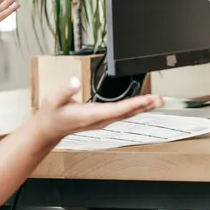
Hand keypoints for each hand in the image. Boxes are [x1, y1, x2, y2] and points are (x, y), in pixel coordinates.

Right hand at [29, 80, 163, 146]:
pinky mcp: (102, 118)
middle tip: (159, 99)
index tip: (145, 99)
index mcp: (91, 115)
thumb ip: (65, 90)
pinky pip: (122, 113)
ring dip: (142, 107)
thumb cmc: (52, 114)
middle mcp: (100, 120)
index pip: (116, 110)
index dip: (132, 104)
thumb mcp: (54, 99)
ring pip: (126, 114)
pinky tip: (142, 104)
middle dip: (144, 106)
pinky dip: (134, 108)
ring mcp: (102, 120)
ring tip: (156, 100)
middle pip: (126, 113)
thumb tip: (75, 81)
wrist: (50, 128)